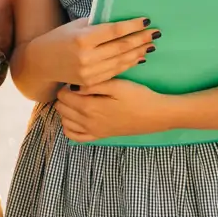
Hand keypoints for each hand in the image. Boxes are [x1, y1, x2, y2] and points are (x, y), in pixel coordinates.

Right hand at [28, 16, 158, 87]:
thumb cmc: (58, 39)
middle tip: (156, 33)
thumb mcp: (74, 27)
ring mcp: (89, 71)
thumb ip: (95, 25)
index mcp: (82, 38)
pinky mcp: (90, 82)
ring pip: (121, 61)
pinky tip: (138, 58)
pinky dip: (128, 64)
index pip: (114, 31)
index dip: (132, 26)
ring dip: (138, 52)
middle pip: (121, 47)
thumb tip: (119, 20)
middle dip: (141, 39)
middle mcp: (87, 56)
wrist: (40, 63)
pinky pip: (114, 72)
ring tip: (151, 45)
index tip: (146, 21)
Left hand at [55, 79, 172, 141]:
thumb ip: (91, 85)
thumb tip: (72, 86)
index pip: (62, 96)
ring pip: (65, 122)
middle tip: (76, 89)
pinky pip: (75, 137)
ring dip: (66, 111)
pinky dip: (70, 127)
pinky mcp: (100, 136)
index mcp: (90, 107)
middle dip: (64, 97)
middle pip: (61, 109)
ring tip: (77, 100)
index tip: (75, 80)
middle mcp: (88, 122)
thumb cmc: (137, 96)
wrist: (156, 115)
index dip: (65, 85)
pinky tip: (77, 117)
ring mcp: (93, 131)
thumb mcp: (115, 85)